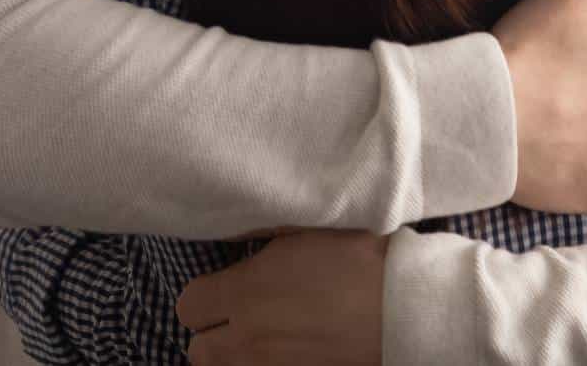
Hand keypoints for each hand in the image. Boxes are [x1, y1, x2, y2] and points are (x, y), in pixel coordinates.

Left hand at [176, 230, 386, 365]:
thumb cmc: (355, 259)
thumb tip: (240, 240)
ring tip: (260, 335)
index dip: (202, 295)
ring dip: (233, 355)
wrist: (399, 306)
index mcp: (245, 292)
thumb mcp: (302, 232)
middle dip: (211, 332)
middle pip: (197, 352)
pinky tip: (285, 350)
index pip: (188, 306)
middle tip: (237, 314)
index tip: (222, 285)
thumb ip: (262, 242)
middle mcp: (247, 339)